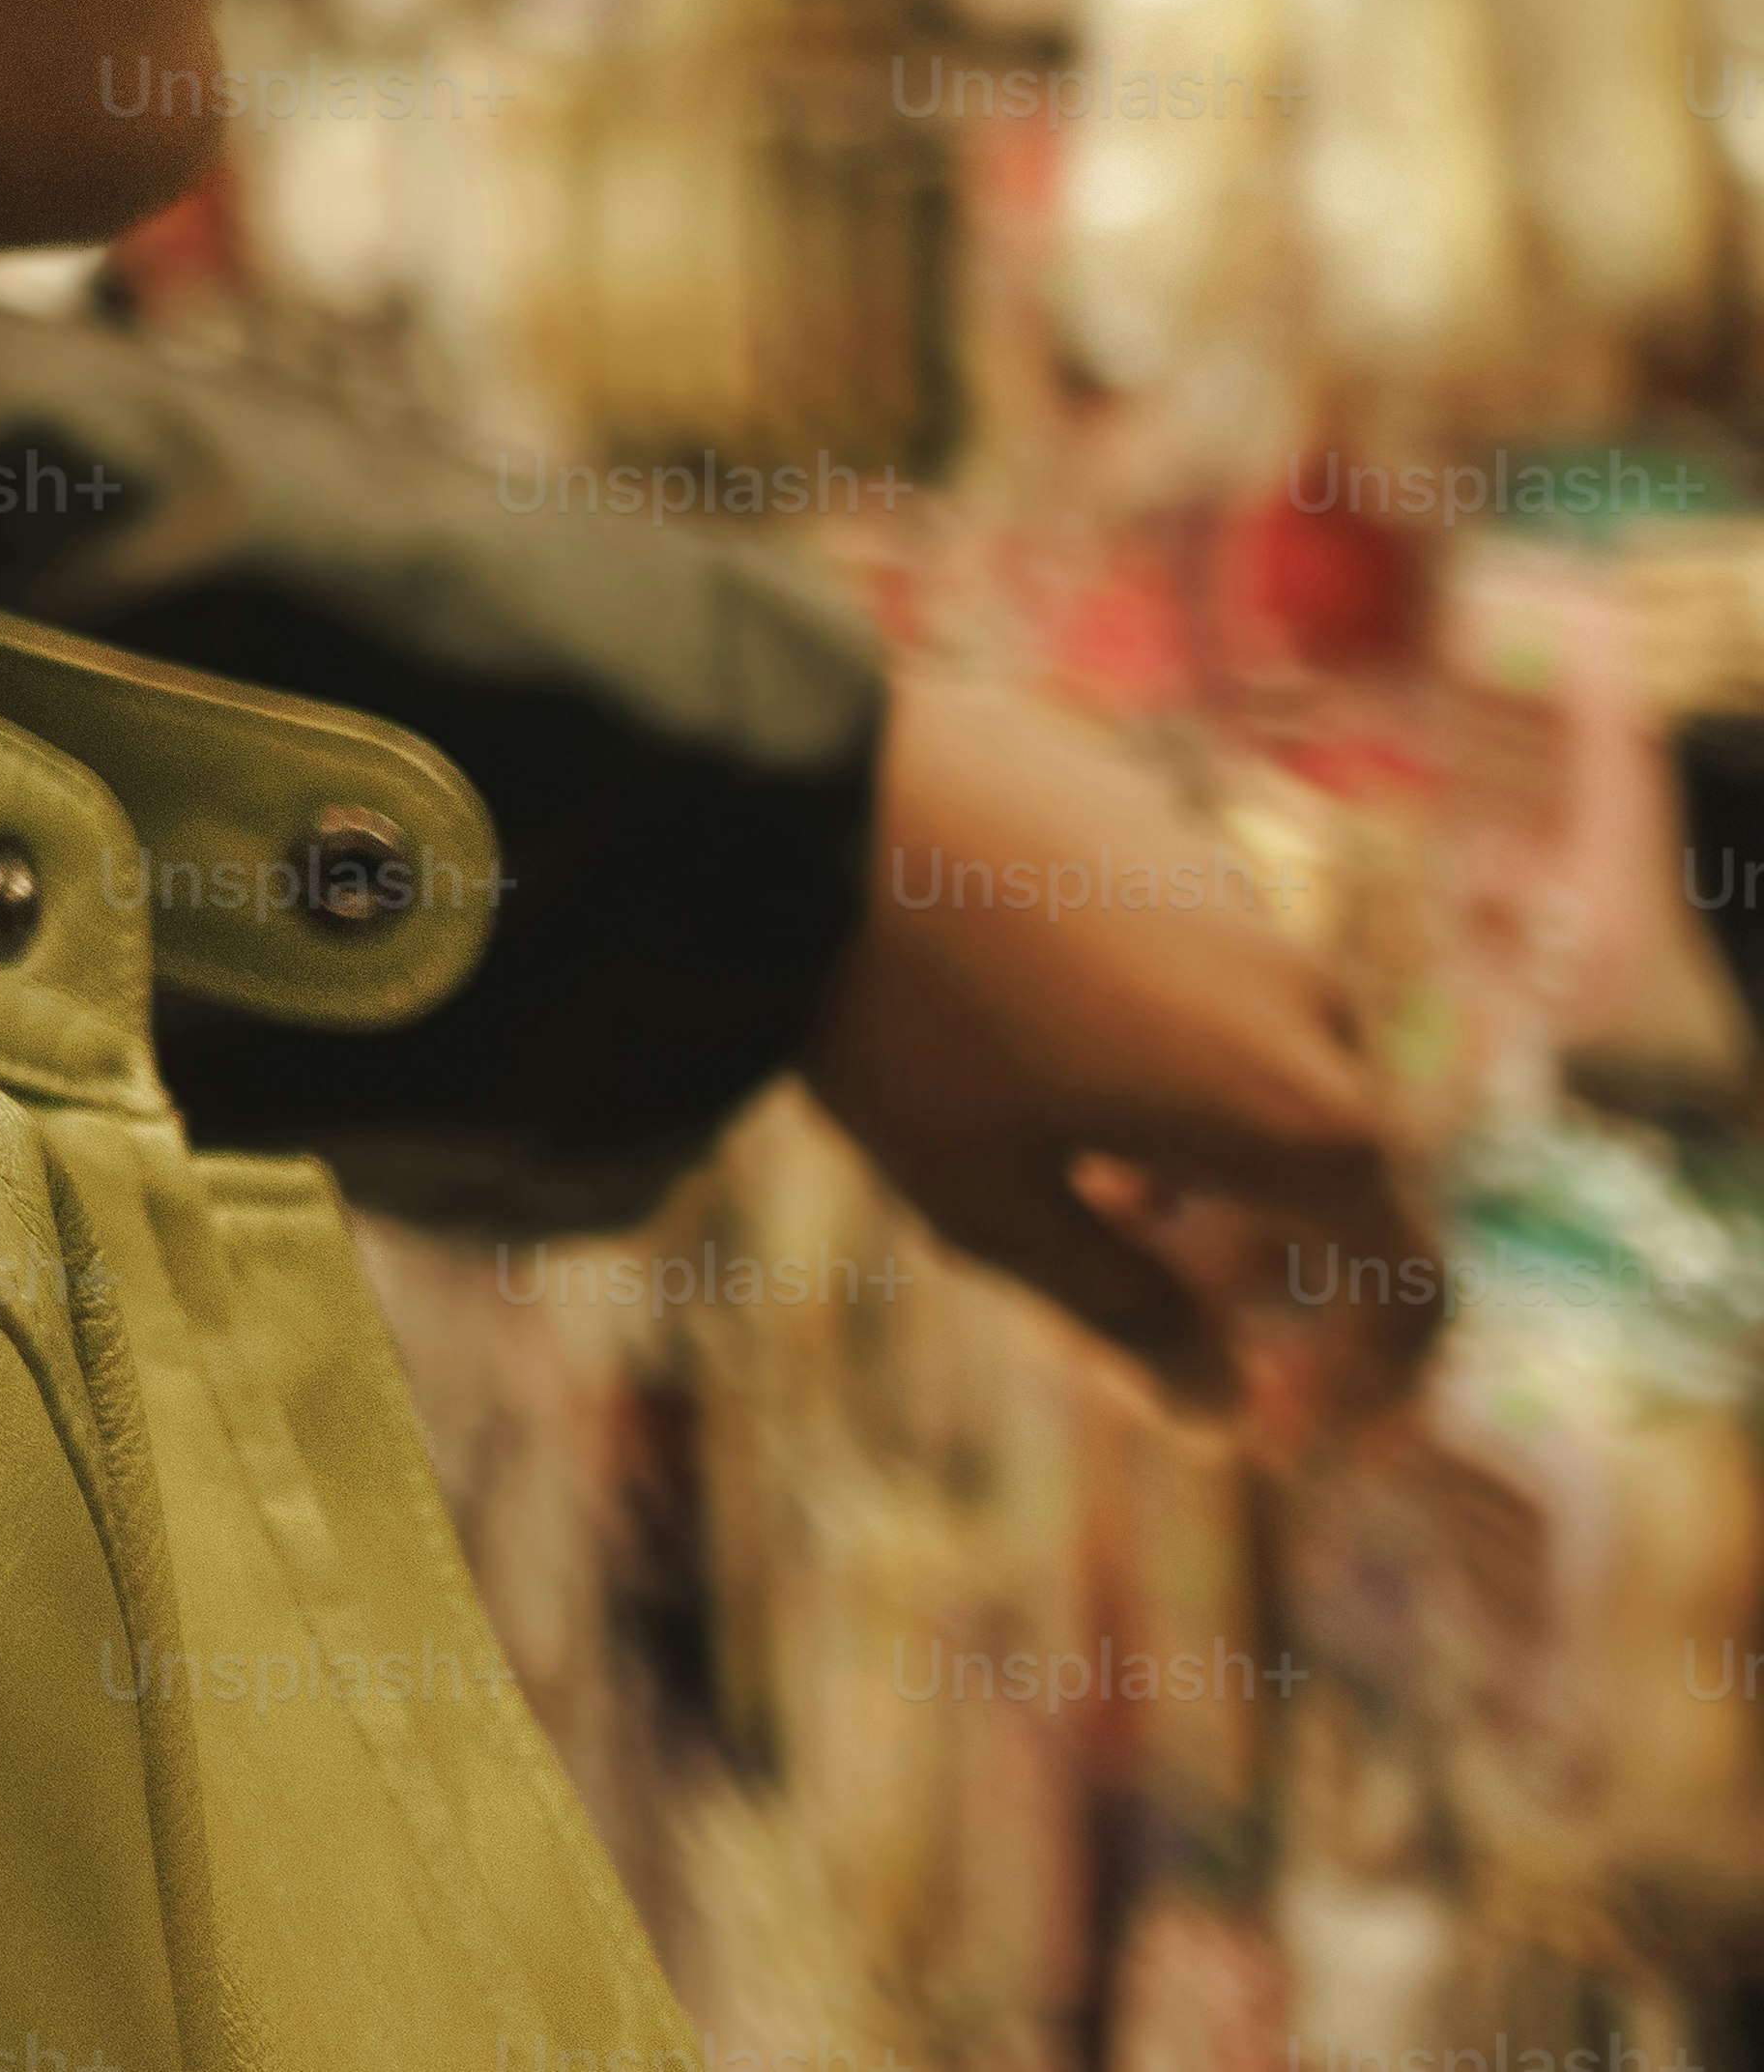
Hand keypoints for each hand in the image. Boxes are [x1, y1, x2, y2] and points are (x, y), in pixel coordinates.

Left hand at [794, 673, 1429, 1425]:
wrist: (807, 792)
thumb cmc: (900, 1020)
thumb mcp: (993, 1204)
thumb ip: (1124, 1309)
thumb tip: (1218, 1404)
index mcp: (1301, 1115)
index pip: (1412, 1278)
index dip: (1373, 1374)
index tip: (1286, 1428)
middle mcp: (1311, 1002)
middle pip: (1332, 1174)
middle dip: (1250, 1264)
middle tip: (1133, 1303)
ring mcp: (1248, 902)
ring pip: (1264, 1068)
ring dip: (1200, 1154)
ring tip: (1063, 1174)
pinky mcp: (1172, 833)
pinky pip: (1208, 978)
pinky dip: (1165, 1049)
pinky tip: (1036, 1050)